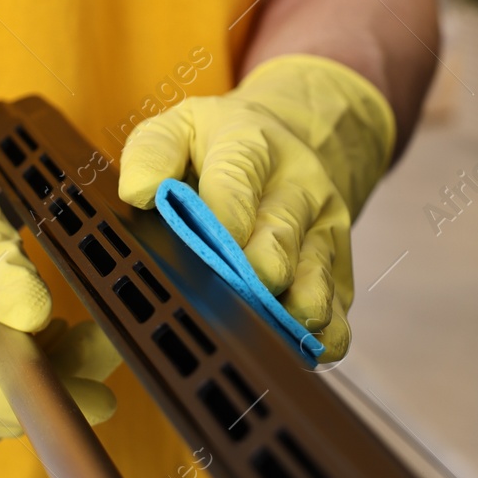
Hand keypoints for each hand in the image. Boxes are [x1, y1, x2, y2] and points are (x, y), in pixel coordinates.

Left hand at [118, 55, 394, 359]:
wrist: (299, 137)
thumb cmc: (220, 144)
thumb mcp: (181, 127)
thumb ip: (153, 151)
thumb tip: (139, 192)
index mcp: (251, 146)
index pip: (239, 176)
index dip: (229, 211)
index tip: (218, 239)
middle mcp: (296, 187)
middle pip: (281, 233)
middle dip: (263, 266)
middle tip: (244, 289)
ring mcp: (322, 229)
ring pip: (317, 273)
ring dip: (298, 304)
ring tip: (275, 328)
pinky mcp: (338, 266)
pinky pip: (338, 305)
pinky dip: (325, 333)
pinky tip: (299, 350)